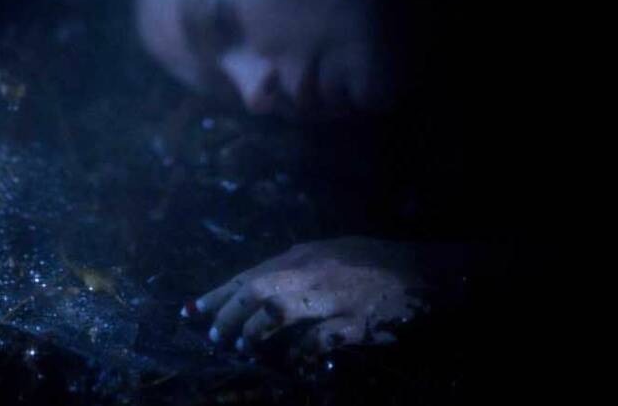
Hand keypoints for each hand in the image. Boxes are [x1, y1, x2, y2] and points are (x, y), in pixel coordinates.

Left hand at [184, 236, 424, 358]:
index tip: (192, 311)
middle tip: (215, 337)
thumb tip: (261, 281)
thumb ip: (297, 265)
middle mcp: (313, 273)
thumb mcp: (331, 253)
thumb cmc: (375, 263)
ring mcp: (333, 297)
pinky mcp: (355, 322)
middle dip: (228, 315)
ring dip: (255, 332)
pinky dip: (300, 354)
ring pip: (279, 309)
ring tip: (244, 348)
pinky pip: (318, 340)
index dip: (218, 294)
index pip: (249, 274)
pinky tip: (292, 364)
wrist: (425, 273)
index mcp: (304, 256)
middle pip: (256, 290)